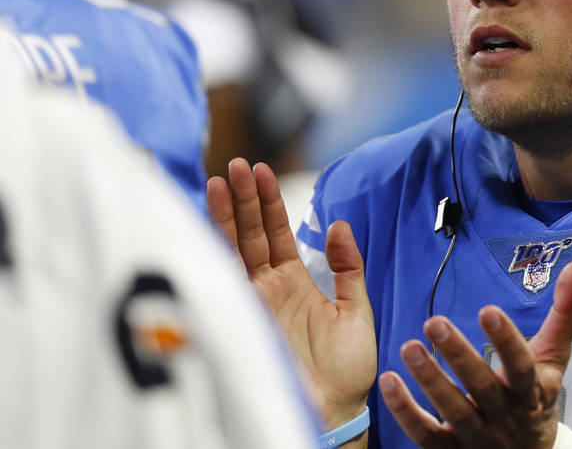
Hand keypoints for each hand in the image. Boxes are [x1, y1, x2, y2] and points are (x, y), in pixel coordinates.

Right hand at [207, 158, 376, 429]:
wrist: (335, 411)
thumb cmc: (345, 370)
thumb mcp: (356, 309)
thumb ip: (348, 266)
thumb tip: (338, 224)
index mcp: (292, 283)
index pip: (274, 233)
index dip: (268, 202)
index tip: (261, 171)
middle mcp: (266, 289)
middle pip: (248, 234)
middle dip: (242, 199)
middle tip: (237, 164)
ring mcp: (250, 302)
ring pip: (231, 249)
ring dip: (225, 215)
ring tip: (222, 179)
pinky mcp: (240, 318)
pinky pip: (223, 279)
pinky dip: (215, 250)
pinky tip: (211, 221)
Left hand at [378, 261, 571, 447]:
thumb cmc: (537, 399)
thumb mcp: (555, 359)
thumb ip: (564, 314)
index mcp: (532, 392)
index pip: (522, 367)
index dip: (507, 341)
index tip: (488, 310)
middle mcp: (505, 417)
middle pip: (482, 388)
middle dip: (458, 356)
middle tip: (434, 322)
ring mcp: (477, 437)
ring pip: (453, 411)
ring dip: (430, 380)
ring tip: (409, 348)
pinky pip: (426, 435)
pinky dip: (405, 411)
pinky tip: (390, 381)